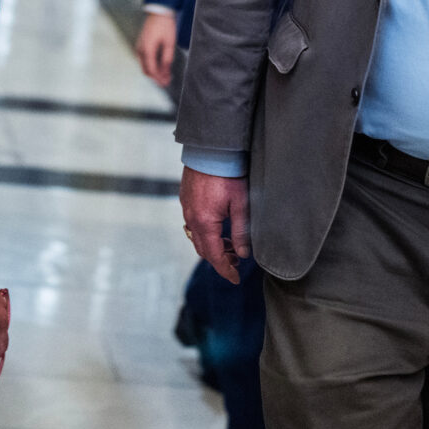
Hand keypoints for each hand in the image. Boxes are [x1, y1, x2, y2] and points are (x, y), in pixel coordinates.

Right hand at [135, 11, 176, 86]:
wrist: (158, 12)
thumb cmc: (164, 25)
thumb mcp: (169, 43)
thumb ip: (167, 58)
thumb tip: (166, 71)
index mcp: (147, 50)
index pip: (152, 70)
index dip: (159, 78)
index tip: (167, 82)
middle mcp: (140, 50)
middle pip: (146, 70)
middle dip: (156, 77)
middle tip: (167, 81)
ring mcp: (140, 47)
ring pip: (145, 66)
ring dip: (154, 72)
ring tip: (166, 74)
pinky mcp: (142, 45)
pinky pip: (145, 59)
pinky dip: (152, 65)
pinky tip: (161, 66)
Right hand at [180, 167, 250, 283]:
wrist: (210, 149)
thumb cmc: (228, 174)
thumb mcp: (241, 204)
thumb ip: (241, 231)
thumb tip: (243, 253)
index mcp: (205, 222)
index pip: (213, 255)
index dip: (225, 269)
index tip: (234, 279)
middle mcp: (191, 217)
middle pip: (202, 248)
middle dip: (218, 259)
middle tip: (236, 262)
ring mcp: (186, 207)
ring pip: (196, 236)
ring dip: (211, 245)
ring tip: (229, 245)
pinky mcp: (186, 198)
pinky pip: (192, 222)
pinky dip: (204, 231)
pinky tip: (218, 226)